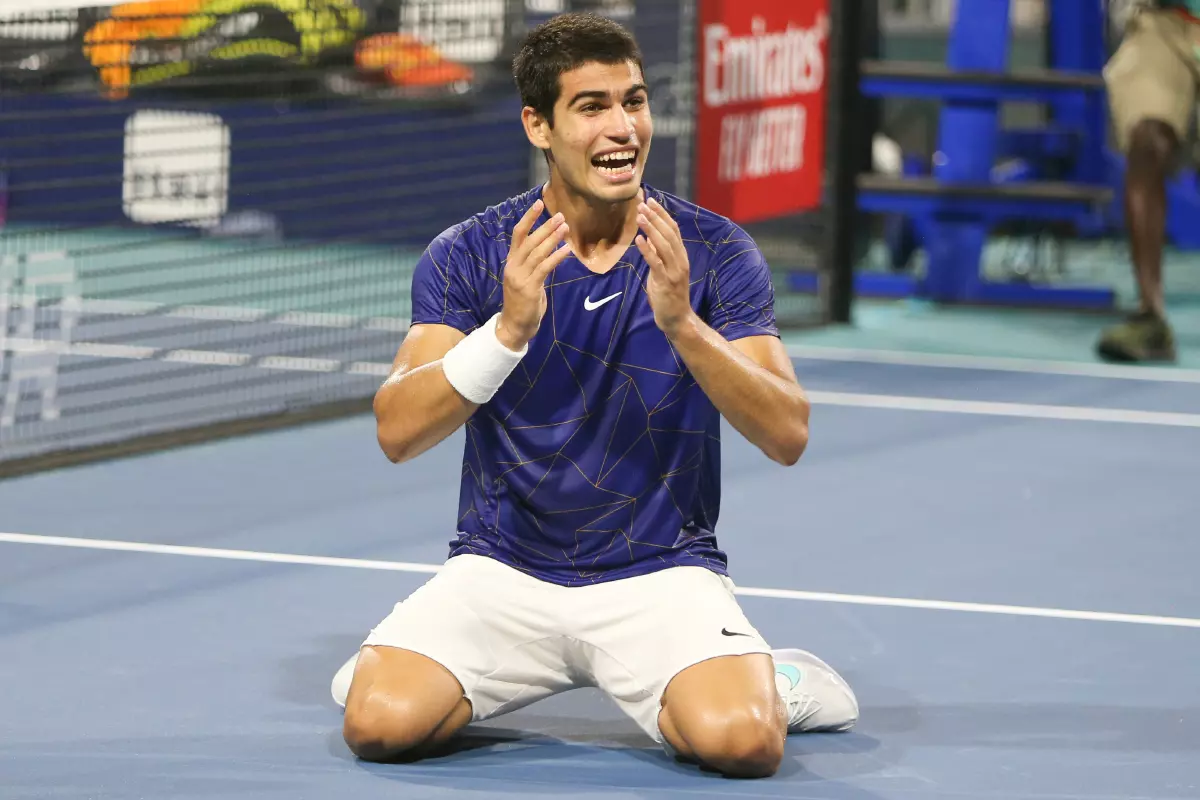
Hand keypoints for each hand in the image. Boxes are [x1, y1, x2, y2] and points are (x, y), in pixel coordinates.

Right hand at [496, 199, 571, 350]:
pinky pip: (544, 268)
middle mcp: (513, 266)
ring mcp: (520, 277)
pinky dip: (556, 257)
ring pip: (537, 252)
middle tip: (560, 215)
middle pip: (529, 240)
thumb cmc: (523, 303)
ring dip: (552, 238)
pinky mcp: (530, 288)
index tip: (538, 204)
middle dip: (545, 226)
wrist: (514, 326)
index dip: (528, 218)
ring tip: (565, 227)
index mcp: (511, 262)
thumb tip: (548, 250)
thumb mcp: (525, 279)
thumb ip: (532, 264)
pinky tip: (566, 249)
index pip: (518, 235)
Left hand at [635, 198, 694, 339]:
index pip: (673, 229)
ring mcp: (675, 271)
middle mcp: (680, 260)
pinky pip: (656, 263)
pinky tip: (638, 239)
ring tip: (640, 216)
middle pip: (669, 233)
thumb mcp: (663, 270)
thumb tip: (648, 236)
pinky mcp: (666, 282)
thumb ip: (658, 254)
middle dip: (655, 217)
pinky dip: (647, 250)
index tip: (650, 200)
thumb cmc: (669, 295)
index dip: (662, 214)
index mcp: (681, 256)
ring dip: (651, 229)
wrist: (677, 319)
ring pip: (664, 245)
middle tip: (642, 203)